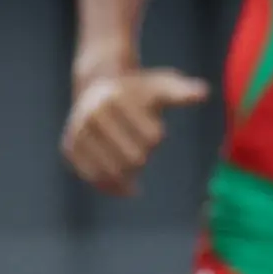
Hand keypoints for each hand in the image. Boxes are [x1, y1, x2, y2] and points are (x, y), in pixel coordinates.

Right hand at [61, 63, 206, 195]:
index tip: (151, 127)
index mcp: (116, 98)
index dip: (156, 136)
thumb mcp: (161, 85)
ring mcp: (78, 131)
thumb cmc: (138, 89)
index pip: (152, 137)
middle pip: (135, 158)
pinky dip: (109, 187)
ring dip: (128, 177)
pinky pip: (92, 177)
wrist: (98, 84)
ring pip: (113, 172)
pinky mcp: (69, 147)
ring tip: (134, 173)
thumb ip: (182, 92)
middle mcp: (92, 114)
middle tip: (140, 149)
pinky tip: (124, 189)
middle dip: (143, 157)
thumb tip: (203, 93)